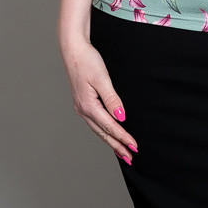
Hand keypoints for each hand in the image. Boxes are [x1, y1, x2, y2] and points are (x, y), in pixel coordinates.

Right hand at [59, 35, 137, 163]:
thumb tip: (120, 117)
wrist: (73, 50)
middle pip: (103, 133)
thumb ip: (112, 98)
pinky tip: (108, 134)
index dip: (123, 137)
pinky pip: (95, 123)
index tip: (134, 146)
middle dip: (117, 146)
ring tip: (121, 152)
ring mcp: (81, 108)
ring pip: (98, 130)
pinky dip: (104, 131)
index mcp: (88, 105)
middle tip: (130, 157)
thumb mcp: (102, 78)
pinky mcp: (82, 103)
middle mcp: (83, 110)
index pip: (110, 126)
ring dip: (110, 141)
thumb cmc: (87, 61)